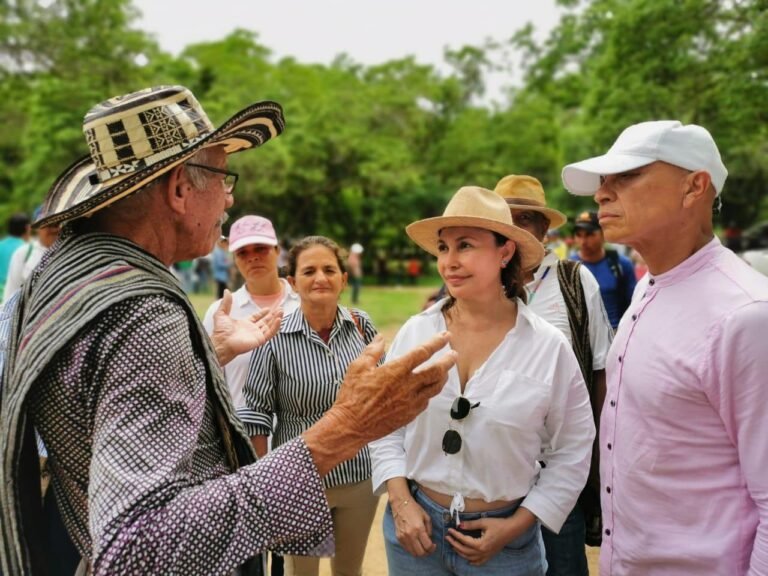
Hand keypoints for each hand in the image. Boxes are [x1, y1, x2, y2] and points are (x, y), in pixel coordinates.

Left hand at [211, 290, 282, 365]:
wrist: (222, 343)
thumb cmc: (220, 331)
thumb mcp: (221, 314)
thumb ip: (226, 303)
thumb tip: (226, 291)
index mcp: (244, 324)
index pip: (256, 318)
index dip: (262, 313)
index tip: (268, 308)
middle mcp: (252, 330)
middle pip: (265, 321)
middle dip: (273, 315)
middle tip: (280, 308)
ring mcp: (256, 335)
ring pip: (269, 326)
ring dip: (276, 319)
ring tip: (282, 311)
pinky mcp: (259, 340)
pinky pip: (270, 333)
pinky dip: (275, 327)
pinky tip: (279, 319)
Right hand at [304, 332, 455, 474]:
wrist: (351, 426)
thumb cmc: (352, 395)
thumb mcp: (358, 367)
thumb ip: (372, 350)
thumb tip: (380, 338)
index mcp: (396, 371)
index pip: (423, 353)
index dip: (437, 343)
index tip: (446, 336)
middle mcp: (407, 386)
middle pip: (436, 371)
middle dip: (448, 361)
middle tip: (453, 354)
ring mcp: (410, 402)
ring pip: (435, 388)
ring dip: (443, 377)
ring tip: (445, 371)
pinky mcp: (409, 415)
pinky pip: (426, 401)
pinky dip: (430, 393)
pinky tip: (428, 389)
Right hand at [392, 499, 435, 556]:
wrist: (400, 504)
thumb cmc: (415, 509)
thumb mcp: (426, 517)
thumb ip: (429, 529)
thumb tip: (429, 539)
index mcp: (419, 529)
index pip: (427, 546)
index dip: (432, 548)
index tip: (434, 545)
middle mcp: (410, 535)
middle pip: (420, 553)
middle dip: (427, 552)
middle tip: (429, 548)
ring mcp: (403, 537)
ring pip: (413, 553)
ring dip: (419, 552)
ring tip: (422, 547)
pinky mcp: (398, 538)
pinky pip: (407, 549)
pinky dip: (412, 549)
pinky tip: (415, 543)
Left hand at [446, 508, 535, 565]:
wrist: (511, 530)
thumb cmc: (498, 524)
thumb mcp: (483, 522)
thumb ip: (471, 525)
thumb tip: (459, 525)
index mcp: (481, 544)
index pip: (464, 540)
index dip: (455, 535)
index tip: (449, 530)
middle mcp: (483, 552)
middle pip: (464, 551)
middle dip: (454, 544)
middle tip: (448, 538)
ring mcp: (486, 555)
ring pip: (469, 558)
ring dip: (460, 552)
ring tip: (454, 545)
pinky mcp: (489, 556)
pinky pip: (478, 562)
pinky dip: (471, 561)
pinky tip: (467, 559)